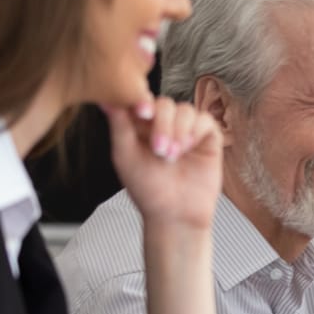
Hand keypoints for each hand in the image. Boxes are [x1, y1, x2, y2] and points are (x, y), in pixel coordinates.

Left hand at [106, 97, 221, 230]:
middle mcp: (164, 125)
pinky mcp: (207, 137)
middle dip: (161, 124)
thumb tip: (106, 100)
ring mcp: (187, 130)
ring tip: (173, 156)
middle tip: (159, 149)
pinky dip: (195, 130)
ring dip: (178, 131)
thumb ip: (119, 126)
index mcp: (141, 127)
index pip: (142, 101)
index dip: (142, 101)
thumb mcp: (125, 157)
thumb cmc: (148, 190)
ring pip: (185, 110)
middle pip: (164, 104)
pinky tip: (188, 148)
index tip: (141, 112)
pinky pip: (204, 120)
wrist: (175, 214)